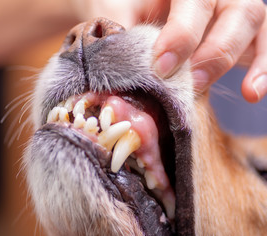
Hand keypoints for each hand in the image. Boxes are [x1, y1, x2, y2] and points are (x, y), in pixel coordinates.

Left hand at [70, 0, 266, 102]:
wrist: (140, 14)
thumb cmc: (128, 7)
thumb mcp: (118, 9)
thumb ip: (119, 22)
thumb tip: (118, 50)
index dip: (182, 32)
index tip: (162, 66)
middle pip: (234, 7)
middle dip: (212, 49)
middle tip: (189, 81)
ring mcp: (231, 7)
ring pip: (252, 19)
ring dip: (230, 58)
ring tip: (204, 86)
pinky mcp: (243, 31)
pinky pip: (263, 43)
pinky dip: (262, 68)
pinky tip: (251, 92)